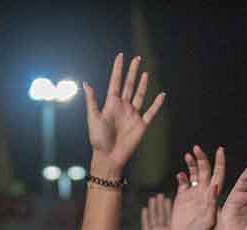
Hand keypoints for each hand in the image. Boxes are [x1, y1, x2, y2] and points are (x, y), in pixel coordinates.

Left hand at [83, 53, 164, 171]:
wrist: (109, 157)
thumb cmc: (98, 139)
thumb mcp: (93, 118)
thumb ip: (92, 101)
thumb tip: (86, 83)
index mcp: (111, 103)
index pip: (116, 82)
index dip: (118, 69)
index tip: (121, 56)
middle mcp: (123, 107)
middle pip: (129, 85)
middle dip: (132, 71)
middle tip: (137, 58)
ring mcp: (133, 115)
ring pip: (139, 95)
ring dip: (143, 84)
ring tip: (145, 72)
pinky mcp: (141, 125)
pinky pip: (151, 112)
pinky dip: (157, 104)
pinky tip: (161, 95)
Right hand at [141, 193, 173, 229]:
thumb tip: (199, 225)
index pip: (170, 216)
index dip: (169, 207)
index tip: (169, 198)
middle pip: (162, 215)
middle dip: (161, 205)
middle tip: (160, 195)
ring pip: (154, 218)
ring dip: (153, 208)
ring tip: (153, 199)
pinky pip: (146, 226)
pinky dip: (145, 218)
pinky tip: (144, 210)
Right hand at [172, 146, 224, 229]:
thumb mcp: (208, 220)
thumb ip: (211, 204)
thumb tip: (214, 186)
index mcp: (213, 195)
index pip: (218, 174)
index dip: (219, 162)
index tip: (219, 150)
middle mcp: (204, 191)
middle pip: (205, 170)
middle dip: (202, 158)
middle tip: (197, 148)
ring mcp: (193, 193)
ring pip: (194, 173)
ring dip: (192, 163)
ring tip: (188, 155)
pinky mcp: (182, 197)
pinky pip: (183, 182)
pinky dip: (182, 176)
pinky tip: (180, 175)